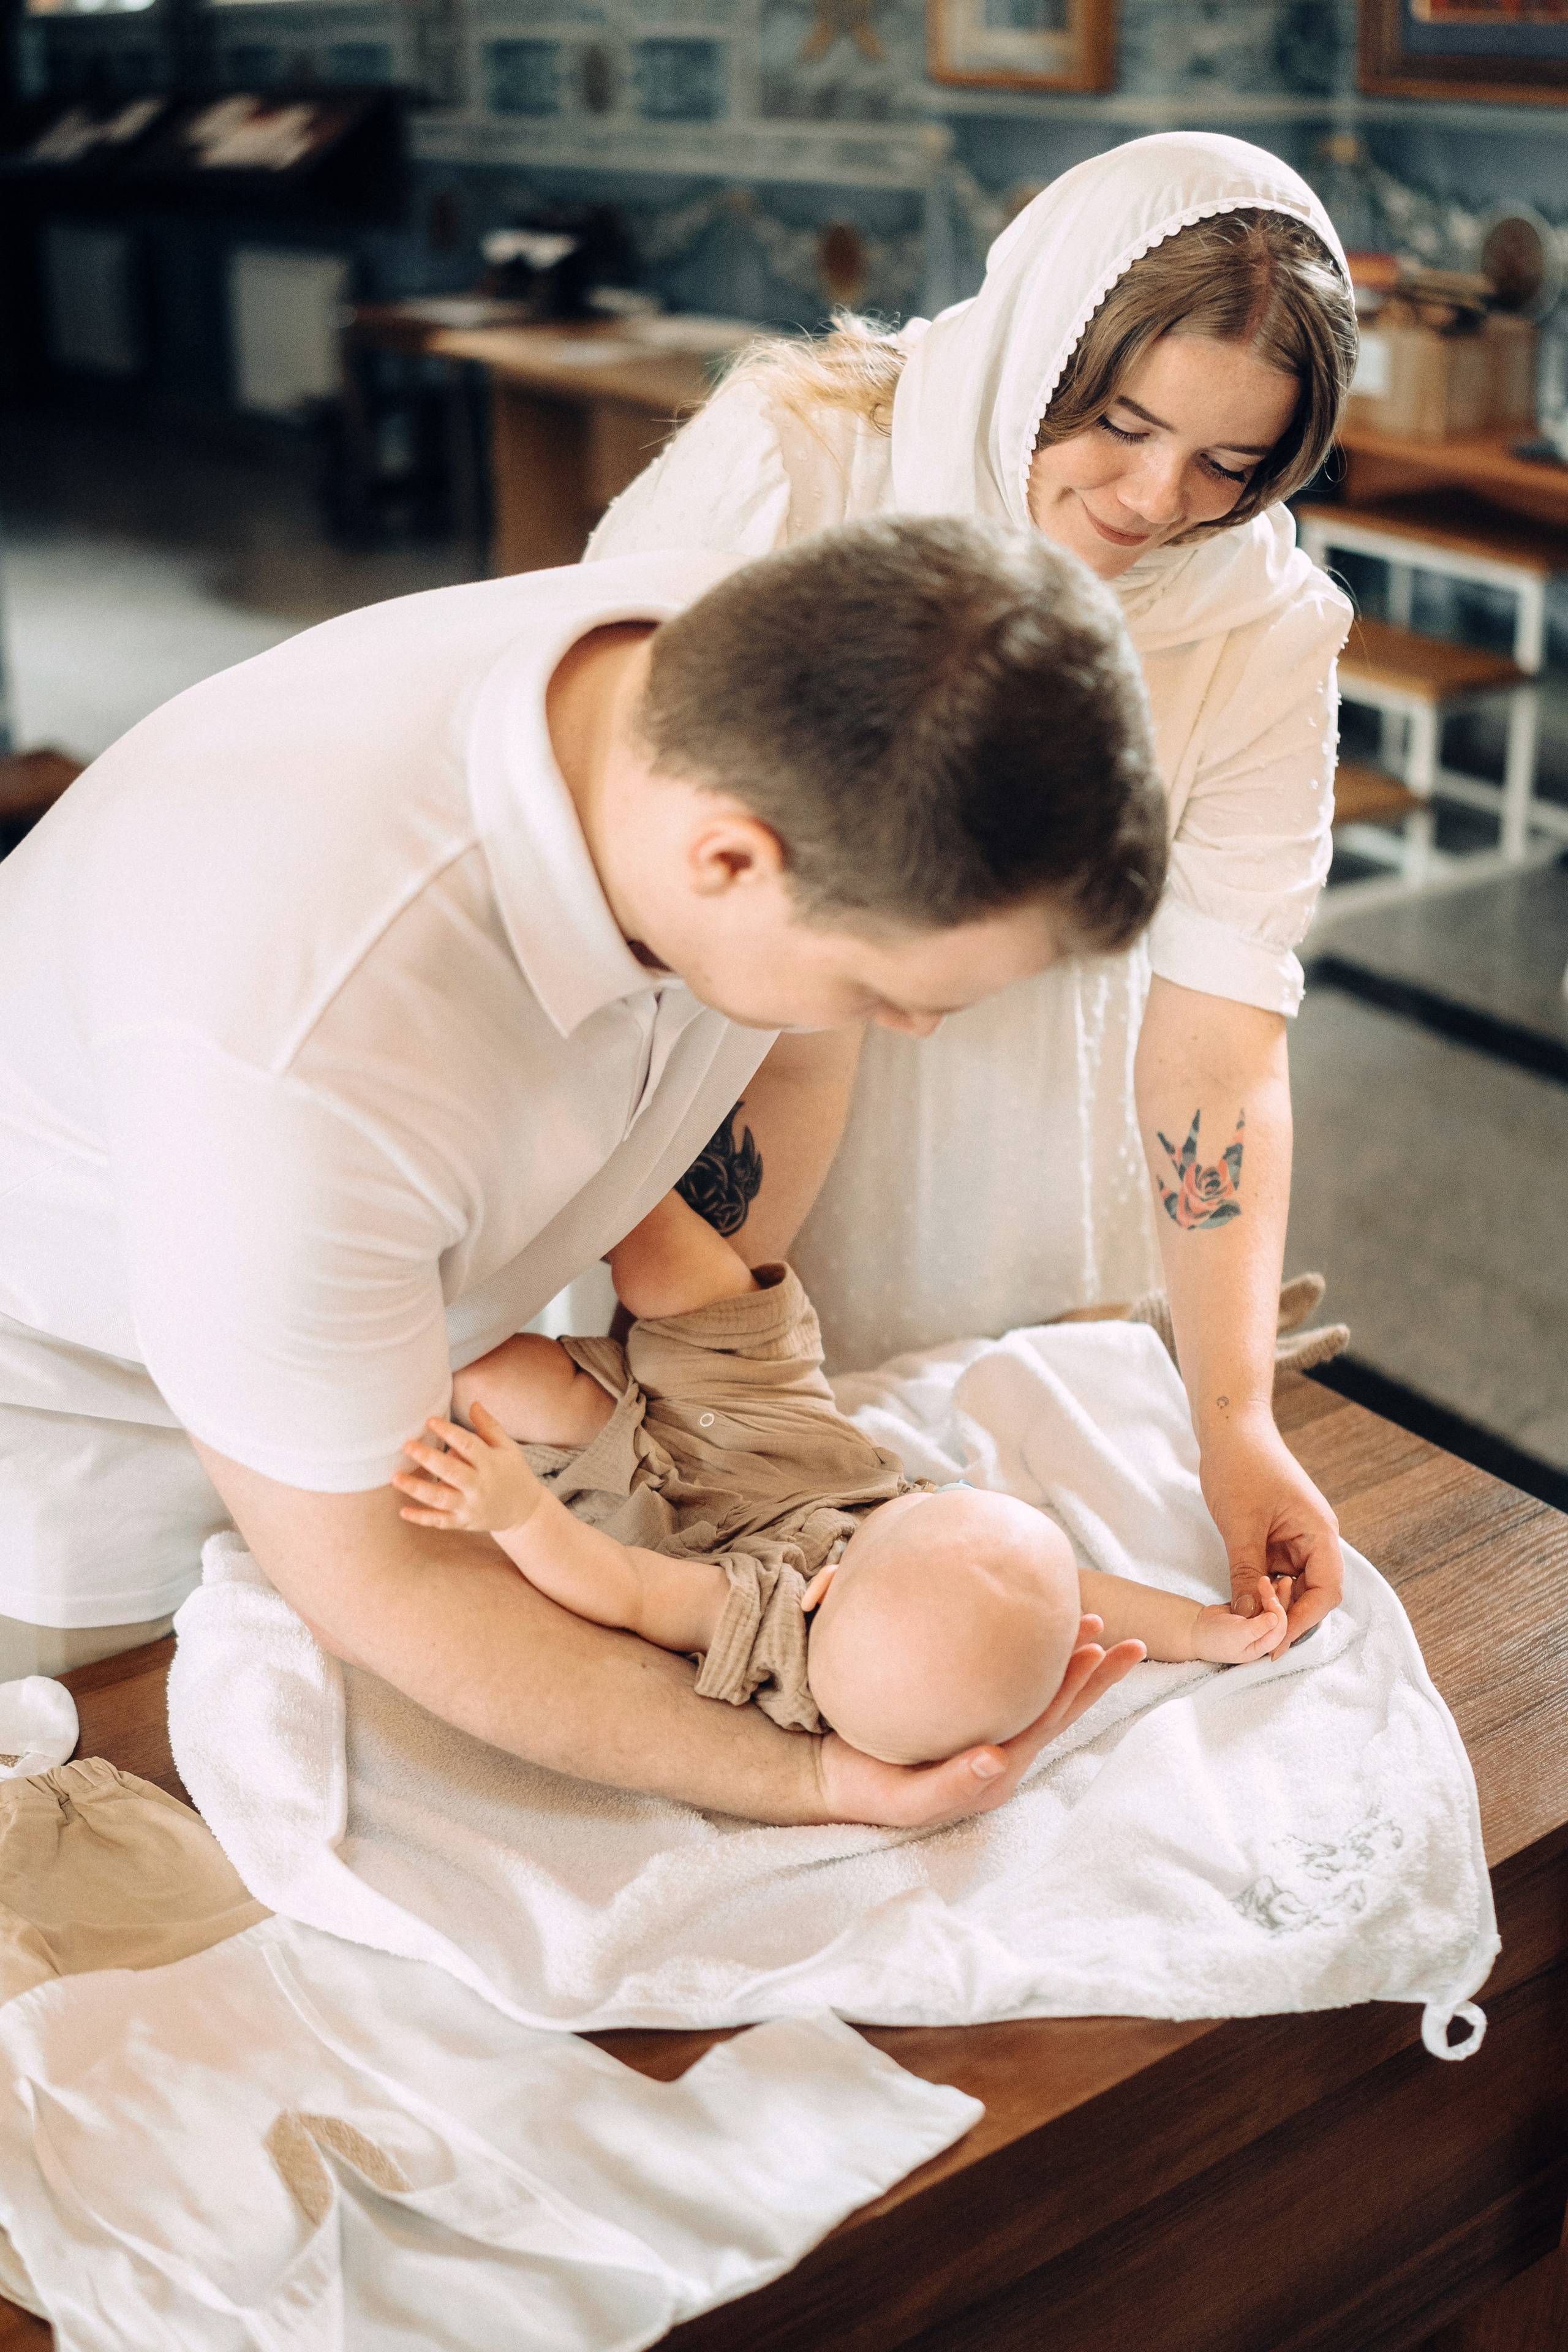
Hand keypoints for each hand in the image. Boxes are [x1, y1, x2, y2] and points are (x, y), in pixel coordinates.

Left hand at [391, 1402, 541, 1534]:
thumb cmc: (514, 1473)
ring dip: (417, 1489)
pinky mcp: (464, 1522)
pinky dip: (422, 1519)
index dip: (449, 1432)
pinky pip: (440, 1522)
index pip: (468, 1445)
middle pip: (451, 1471)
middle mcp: (480, 1485)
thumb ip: (489, 1426)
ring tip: (395, 1477)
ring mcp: (471, 1506)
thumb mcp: (507, 1447)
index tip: (429, 1420)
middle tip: (406, 1445)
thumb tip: (473, 1403)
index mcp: (491, 1463)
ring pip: (441, 1498)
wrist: (525, 1512)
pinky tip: (402, 1511)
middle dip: (428, 1458)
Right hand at [811, 1616, 1144, 1827]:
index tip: (1102, 1650)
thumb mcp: (907, 1798)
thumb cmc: (868, 1788)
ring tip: (1096, 1629)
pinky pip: (1009, 1687)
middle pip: (1056, 1707)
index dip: (1075, 1686)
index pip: (1044, 1721)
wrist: (831, 1778)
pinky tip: (1034, 1637)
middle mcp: (998, 1751)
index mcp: (993, 1768)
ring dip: (1071, 1666)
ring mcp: (982, 1732)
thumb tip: (996, 1760)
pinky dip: (1032, 1663)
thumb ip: (952, 1783)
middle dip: (1094, 1676)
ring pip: (1038, 1696)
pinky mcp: (963, 1715)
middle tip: (1129, 1642)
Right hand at [1190, 1582, 1289, 1665]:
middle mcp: (1264, 1634)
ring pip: (1271, 1606)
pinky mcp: (1251, 1611)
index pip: (1279, 1629)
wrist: (1197, 1630)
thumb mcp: (1236, 1635)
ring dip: (1273, 1593)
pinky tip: (1267, 1582)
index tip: (1271, 1599)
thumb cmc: (1215, 1639)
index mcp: (1263, 1645)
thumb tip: (1275, 1618)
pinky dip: (1264, 1592)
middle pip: (1278, 1615)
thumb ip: (1257, 1628)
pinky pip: (1261, 1600)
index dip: (1278, 1613)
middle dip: (1277, 1598)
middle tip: (1274, 1582)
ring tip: (1271, 1579)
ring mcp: (1258, 1622)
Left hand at [1199, 1415, 1341, 1656]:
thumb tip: (1248, 1618)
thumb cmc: (1240, 1466)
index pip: (1326, 1591)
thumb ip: (1246, 1571)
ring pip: (1292, 1587)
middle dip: (1287, 1618)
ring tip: (1243, 1624)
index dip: (1302, 1621)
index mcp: (1320, 1533)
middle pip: (1312, 1594)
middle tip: (1255, 1641)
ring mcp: (1296, 1540)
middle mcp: (1315, 1540)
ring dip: (1271, 1606)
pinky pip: (1275, 1573)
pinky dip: (1260, 1590)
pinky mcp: (1277, 1538)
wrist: (1230, 1429)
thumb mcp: (1240, 1524)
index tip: (1274, 1644)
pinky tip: (1240, 1601)